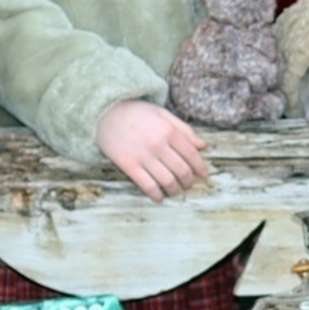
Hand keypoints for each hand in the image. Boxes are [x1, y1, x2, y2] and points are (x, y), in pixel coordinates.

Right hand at [96, 96, 211, 198]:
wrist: (105, 112)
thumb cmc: (136, 112)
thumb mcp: (163, 114)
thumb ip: (184, 130)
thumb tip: (203, 146)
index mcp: (169, 130)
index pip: (191, 154)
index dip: (200, 167)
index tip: (203, 175)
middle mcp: (158, 144)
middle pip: (181, 170)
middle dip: (189, 181)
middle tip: (188, 184)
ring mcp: (143, 156)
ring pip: (167, 181)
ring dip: (174, 190)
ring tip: (175, 191)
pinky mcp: (128, 165)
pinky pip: (147, 185)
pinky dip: (156, 195)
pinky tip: (159, 197)